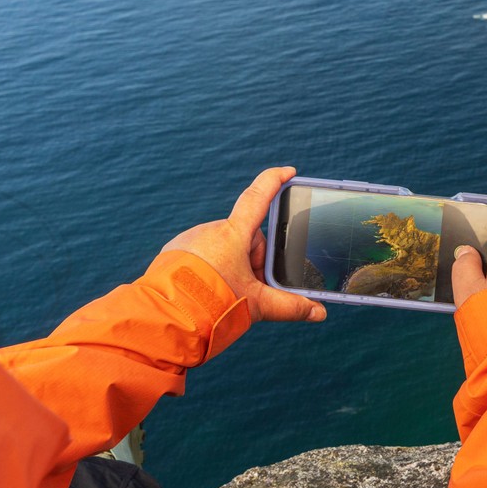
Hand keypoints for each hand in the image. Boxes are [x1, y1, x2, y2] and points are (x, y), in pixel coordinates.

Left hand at [161, 166, 326, 322]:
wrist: (168, 315)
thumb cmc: (213, 304)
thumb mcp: (256, 303)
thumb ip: (289, 306)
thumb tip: (319, 312)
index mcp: (233, 234)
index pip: (259, 197)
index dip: (275, 181)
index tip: (288, 172)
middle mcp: (211, 230)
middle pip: (246, 239)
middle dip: (255, 262)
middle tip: (254, 288)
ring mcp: (191, 240)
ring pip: (224, 249)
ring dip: (233, 267)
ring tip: (229, 294)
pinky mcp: (175, 252)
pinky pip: (202, 255)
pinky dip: (211, 269)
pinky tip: (210, 291)